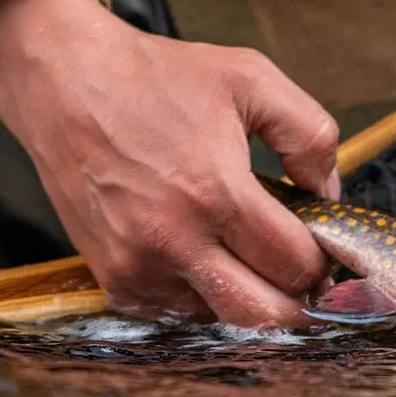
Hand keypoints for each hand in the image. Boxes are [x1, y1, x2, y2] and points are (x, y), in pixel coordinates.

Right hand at [0, 0, 340, 326]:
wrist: (66, 83)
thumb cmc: (158, 77)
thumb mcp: (250, 77)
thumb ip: (310, 135)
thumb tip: (329, 196)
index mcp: (216, 192)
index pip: (295, 264)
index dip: (321, 258)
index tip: (323, 244)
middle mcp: (175, 241)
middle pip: (265, 316)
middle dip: (297, 299)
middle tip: (304, 271)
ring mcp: (139, 267)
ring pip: (221, 320)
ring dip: (247, 297)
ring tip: (248, 252)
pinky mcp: (113, 279)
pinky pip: (176, 313)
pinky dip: (201, 295)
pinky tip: (204, 252)